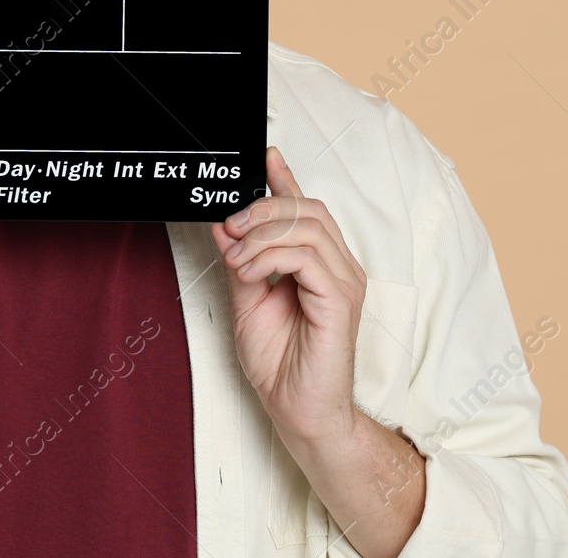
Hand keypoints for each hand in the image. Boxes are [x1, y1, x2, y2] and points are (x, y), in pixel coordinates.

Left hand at [211, 145, 366, 444]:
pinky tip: (252, 274)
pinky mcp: (340, 301)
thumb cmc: (280, 364)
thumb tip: (223, 226)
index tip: (265, 156)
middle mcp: (338, 267)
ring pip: (308, 227)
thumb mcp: (247, 301)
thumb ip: (240, 261)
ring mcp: (344, 282)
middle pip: (309, 209)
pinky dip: (272, 258)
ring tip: (239, 259)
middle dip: (264, 208)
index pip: (307, 209)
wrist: (298, 412)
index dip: (286, 179)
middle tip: (231, 227)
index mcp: (320, 264)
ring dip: (263, 236)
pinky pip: (309, 258)